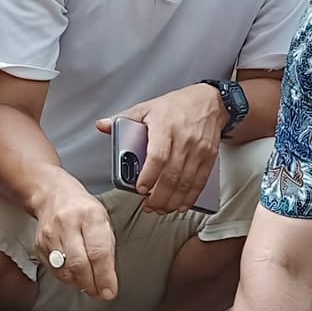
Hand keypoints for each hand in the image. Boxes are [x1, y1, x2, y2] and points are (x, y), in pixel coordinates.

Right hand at [31, 173, 117, 299]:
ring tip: (90, 285)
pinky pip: (54, 270)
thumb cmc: (83, 209)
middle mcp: (68, 224)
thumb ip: (107, 248)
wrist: (52, 195)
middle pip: (79, 264)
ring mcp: (50, 235)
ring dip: (80, 283)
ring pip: (65, 270)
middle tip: (100, 293)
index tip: (110, 291)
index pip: (98, 252)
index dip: (104, 276)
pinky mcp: (39, 245)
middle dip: (91, 284)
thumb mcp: (103, 220)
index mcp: (90, 216)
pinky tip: (76, 276)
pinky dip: (67, 278)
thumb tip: (108, 280)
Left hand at [100, 86, 226, 215]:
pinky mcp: (209, 157)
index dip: (149, 176)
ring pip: (186, 182)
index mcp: (164, 125)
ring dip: (173, 200)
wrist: (209, 102)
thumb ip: (124, 118)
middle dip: (159, 196)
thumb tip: (102, 126)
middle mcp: (183, 139)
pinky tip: (180, 204)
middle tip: (149, 206)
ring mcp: (198, 149)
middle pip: (171, 174)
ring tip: (161, 208)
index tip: (140, 189)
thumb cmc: (176, 106)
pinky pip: (200, 181)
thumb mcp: (147, 107)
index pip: (157, 156)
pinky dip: (190, 197)